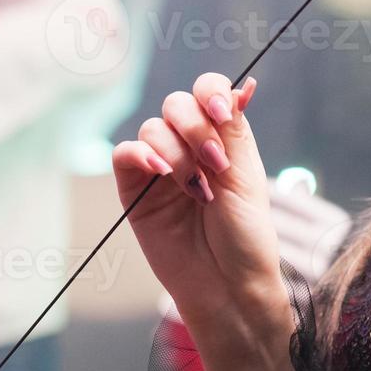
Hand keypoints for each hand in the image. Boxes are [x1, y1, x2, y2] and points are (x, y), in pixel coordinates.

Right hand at [113, 74, 283, 331]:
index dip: (210, 91)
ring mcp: (160, 169)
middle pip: (177, 104)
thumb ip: (234, 133)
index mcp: (223, 140)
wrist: (227, 285)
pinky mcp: (135, 191)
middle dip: (195, 126)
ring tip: (197, 188)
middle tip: (215, 163)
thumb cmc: (245, 237)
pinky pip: (124, 154)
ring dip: (176, 151)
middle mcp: (190, 148)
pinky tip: (160, 172)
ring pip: (153, 128)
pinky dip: (140, 154)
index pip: (208, 93)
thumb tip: (244, 86)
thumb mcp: (246, 179)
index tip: (222, 112)